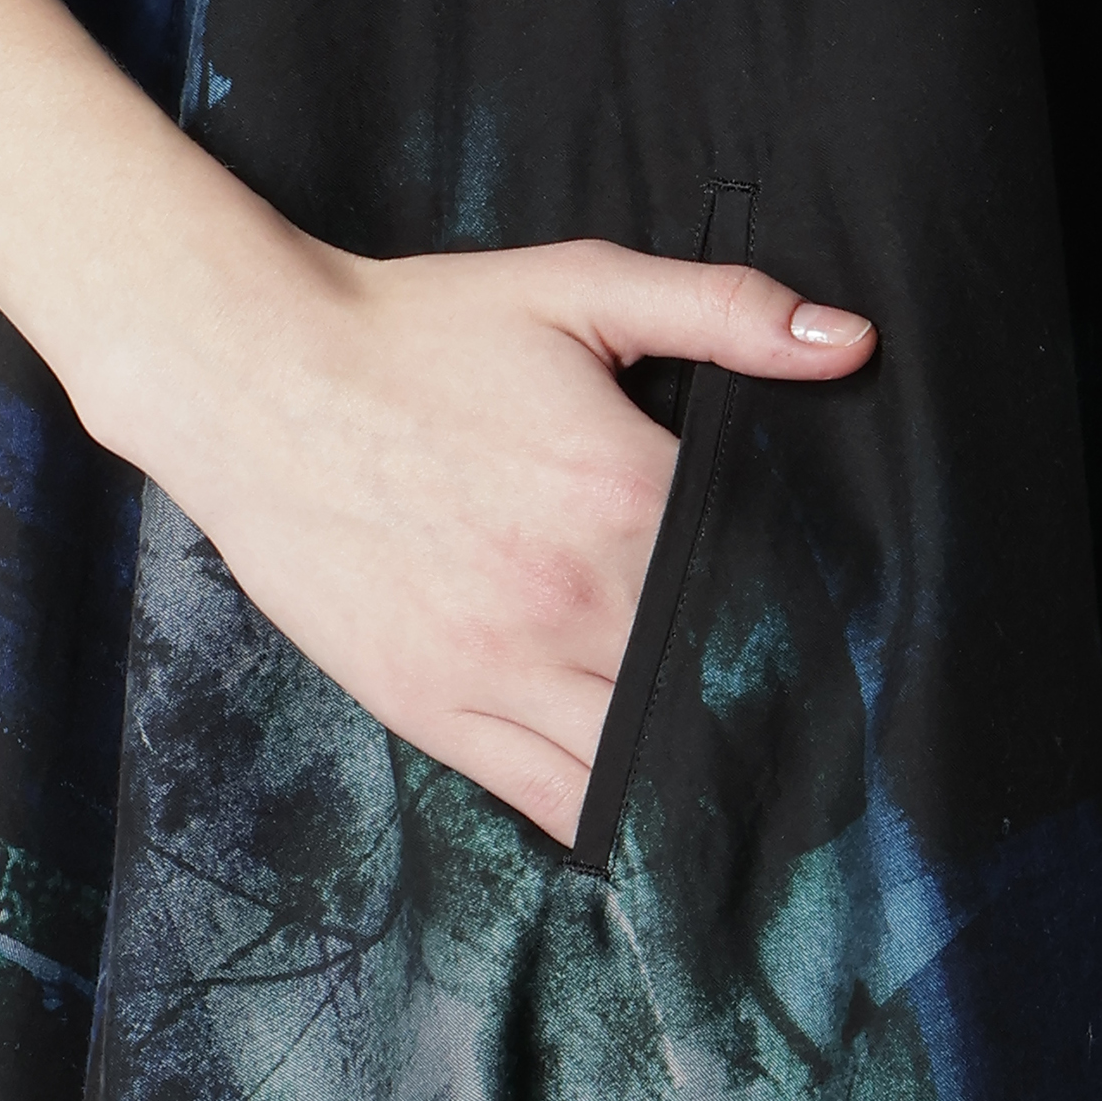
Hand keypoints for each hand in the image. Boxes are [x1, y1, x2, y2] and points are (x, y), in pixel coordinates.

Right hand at [115, 232, 876, 847]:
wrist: (254, 375)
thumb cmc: (418, 329)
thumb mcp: (581, 287)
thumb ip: (725, 310)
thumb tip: (846, 342)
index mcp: (630, 497)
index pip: (765, 593)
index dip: (813, 624)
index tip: (845, 646)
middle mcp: (576, 599)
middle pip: (716, 692)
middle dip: (766, 711)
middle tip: (822, 739)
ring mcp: (501, 666)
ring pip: (641, 765)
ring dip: (696, 777)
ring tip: (745, 787)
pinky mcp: (433, 707)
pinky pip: (549, 798)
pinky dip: (607, 813)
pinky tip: (647, 812)